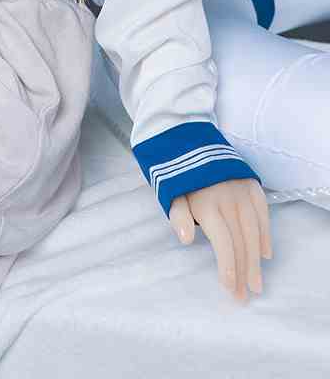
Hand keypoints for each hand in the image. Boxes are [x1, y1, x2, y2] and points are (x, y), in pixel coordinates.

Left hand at [169, 178, 271, 301]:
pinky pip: (263, 212)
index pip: (223, 241)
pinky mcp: (252, 183)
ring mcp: (242, 190)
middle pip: (240, 241)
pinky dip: (265, 233)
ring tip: (256, 282)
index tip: (230, 288)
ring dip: (256, 259)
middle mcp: (229, 198)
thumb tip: (186, 239)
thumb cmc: (176, 174)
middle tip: (244, 295)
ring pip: (254, 230)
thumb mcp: (169, 192)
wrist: (186, 138)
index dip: (228, 266)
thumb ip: (178, 215)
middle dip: (244, 271)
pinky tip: (264, 254)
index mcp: (207, 203)